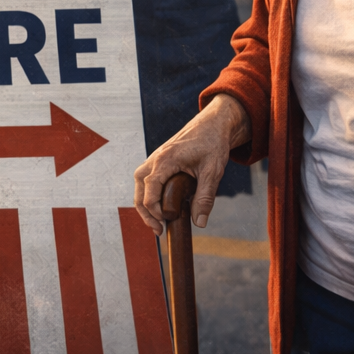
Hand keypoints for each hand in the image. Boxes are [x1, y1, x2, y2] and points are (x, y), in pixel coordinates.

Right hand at [133, 94, 249, 235]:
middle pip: (139, 189)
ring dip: (144, 203)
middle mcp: (155, 158)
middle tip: (158, 230)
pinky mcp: (160, 160)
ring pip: (140, 184)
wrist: (214, 123)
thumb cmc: (213, 143)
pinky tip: (159, 205)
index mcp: (165, 160)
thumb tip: (200, 223)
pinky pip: (146, 179)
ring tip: (156, 221)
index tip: (167, 223)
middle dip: (145, 212)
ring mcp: (155, 158)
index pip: (149, 189)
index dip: (154, 210)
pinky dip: (149, 194)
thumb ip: (205, 198)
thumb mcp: (213, 172)